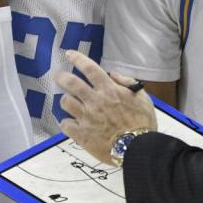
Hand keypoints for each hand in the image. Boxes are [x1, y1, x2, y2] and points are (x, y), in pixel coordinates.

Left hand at [55, 50, 156, 165]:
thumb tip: (112, 74)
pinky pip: (65, 124)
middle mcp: (94, 101)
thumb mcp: (142, 98)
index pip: (89, 68)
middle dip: (62, 77)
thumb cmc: (142, 123)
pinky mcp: (81, 135)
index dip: (77, 58)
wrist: (138, 149)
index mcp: (109, 90)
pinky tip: (69, 123)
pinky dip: (65, 122)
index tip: (69, 54)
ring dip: (66, 100)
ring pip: (65, 102)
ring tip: (68, 103)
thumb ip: (126, 83)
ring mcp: (86, 118)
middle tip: (59, 76)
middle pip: (71, 83)